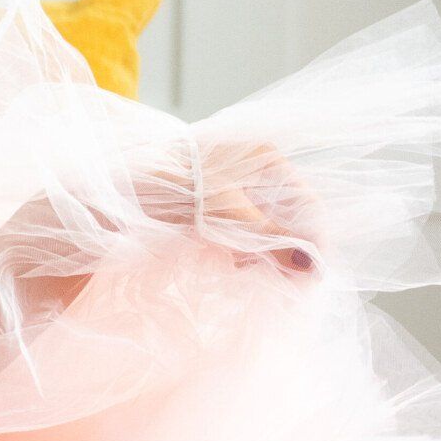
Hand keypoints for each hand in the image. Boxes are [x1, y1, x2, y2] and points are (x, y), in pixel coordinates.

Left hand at [192, 137, 324, 276]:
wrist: (127, 182)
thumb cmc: (179, 189)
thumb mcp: (230, 216)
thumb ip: (270, 240)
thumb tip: (310, 266)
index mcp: (267, 158)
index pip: (307, 202)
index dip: (313, 240)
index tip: (312, 274)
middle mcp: (256, 165)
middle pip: (287, 214)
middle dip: (287, 248)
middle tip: (286, 282)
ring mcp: (236, 180)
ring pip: (265, 222)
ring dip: (265, 251)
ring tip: (251, 271)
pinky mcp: (217, 197)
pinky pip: (244, 225)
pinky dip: (244, 246)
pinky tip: (234, 262)